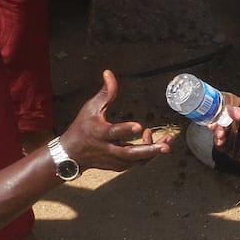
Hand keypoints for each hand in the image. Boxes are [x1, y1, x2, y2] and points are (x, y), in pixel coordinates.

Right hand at [57, 70, 173, 171]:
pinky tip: (156, 142)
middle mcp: (107, 149)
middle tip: (165, 147)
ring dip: (154, 152)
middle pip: (129, 153)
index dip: (125, 130)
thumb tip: (109, 73)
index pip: (113, 132)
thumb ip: (105, 93)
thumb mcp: (91, 108)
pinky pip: (137, 163)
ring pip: (136, 160)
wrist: (71, 154)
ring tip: (168, 141)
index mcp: (99, 133)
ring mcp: (114, 160)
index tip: (139, 126)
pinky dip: (149, 155)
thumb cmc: (82, 128)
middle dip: (149, 150)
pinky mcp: (119, 166)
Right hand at [206, 95, 239, 151]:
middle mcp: (235, 121)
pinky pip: (220, 144)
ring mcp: (232, 134)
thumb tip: (230, 109)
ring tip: (220, 134)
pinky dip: (218, 142)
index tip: (212, 107)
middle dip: (215, 120)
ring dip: (216, 131)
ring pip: (218, 130)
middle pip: (219, 118)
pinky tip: (221, 141)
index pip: (227, 104)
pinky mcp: (231, 146)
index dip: (218, 105)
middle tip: (215, 124)